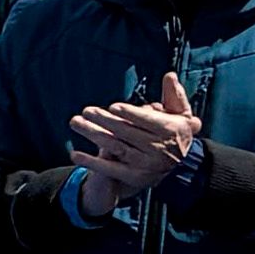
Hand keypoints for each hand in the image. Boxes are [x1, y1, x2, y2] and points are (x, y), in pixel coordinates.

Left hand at [67, 71, 202, 214]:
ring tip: (76, 122)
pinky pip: (110, 170)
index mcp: (172, 131)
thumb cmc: (173, 132)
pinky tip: (74, 154)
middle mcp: (160, 150)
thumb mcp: (180, 114)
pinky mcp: (134, 177)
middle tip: (87, 110)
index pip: (149, 121)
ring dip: (94, 135)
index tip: (113, 106)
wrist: (177, 165)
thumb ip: (174, 95)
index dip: (131, 114)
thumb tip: (169, 75)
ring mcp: (146, 165)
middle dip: (105, 120)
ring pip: (116, 147)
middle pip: (128, 133)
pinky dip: (92, 162)